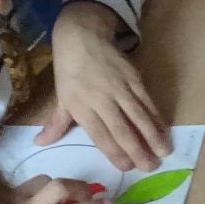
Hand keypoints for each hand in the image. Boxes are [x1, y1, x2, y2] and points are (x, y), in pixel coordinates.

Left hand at [41, 3, 169, 170]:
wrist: (82, 35)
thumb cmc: (69, 70)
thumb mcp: (60, 97)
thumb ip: (56, 124)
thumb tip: (39, 144)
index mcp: (80, 105)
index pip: (100, 134)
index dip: (114, 152)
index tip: (126, 168)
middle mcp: (101, 98)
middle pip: (122, 129)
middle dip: (138, 150)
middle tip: (150, 167)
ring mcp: (120, 87)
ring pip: (139, 116)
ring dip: (153, 136)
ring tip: (164, 153)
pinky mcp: (134, 77)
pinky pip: (147, 102)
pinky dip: (157, 117)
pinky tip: (163, 130)